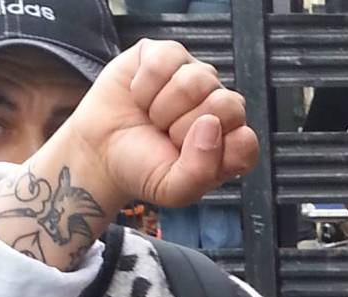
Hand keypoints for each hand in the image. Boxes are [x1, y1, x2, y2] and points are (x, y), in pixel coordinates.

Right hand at [66, 38, 258, 209]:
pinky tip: (141, 97)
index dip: (213, 152)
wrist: (100, 152)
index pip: (246, 142)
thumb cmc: (142, 170)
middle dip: (185, 128)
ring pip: (195, 81)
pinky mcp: (168, 55)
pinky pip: (165, 61)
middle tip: (167, 137)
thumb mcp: (173, 190)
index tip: (186, 159)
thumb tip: (210, 124)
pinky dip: (144, 86)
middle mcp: (219, 107)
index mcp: (230, 143)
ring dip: (163, 108)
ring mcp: (196, 77)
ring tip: (154, 118)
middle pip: (226, 105)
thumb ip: (200, 172)